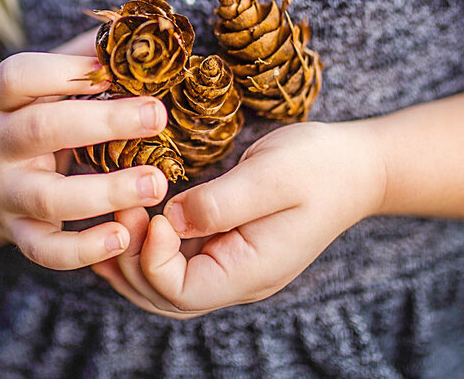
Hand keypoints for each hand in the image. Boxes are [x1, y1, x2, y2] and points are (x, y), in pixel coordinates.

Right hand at [0, 42, 170, 270]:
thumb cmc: (37, 116)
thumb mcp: (47, 85)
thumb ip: (85, 59)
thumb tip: (142, 33)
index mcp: (2, 98)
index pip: (20, 76)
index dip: (65, 70)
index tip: (118, 69)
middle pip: (41, 131)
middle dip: (103, 123)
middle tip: (159, 116)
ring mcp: (4, 191)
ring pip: (48, 197)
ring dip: (105, 191)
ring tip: (157, 182)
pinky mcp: (17, 233)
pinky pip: (46, 250)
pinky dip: (83, 250)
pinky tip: (123, 237)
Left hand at [93, 121, 385, 317]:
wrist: (353, 166)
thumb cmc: (319, 166)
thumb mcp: (272, 176)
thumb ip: (221, 202)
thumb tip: (170, 219)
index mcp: (252, 269)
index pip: (184, 291)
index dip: (154, 259)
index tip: (153, 213)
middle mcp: (239, 277)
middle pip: (167, 297)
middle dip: (132, 262)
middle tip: (119, 213)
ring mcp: (233, 263)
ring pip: (168, 285)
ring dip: (133, 260)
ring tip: (110, 225)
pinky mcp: (227, 243)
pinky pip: (180, 260)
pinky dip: (149, 248)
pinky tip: (131, 225)